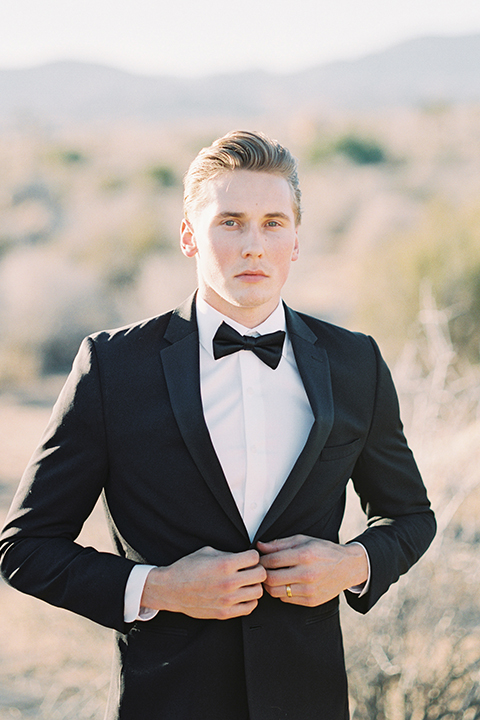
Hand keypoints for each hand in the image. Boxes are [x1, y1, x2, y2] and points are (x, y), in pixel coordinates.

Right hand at [140, 546, 265, 619]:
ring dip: (254, 585)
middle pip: (261, 575)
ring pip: (258, 592)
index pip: (255, 557)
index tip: (248, 557)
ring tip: (245, 583)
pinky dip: (249, 600)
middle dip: (256, 569)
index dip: (252, 555)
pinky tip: (241, 594)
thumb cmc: (186, 569)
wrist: (170, 589)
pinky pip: (250, 607)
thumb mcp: (207, 552)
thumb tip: (243, 556)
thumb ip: (228, 554)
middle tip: (250, 569)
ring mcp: (228, 599)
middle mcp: (228, 582)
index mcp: (224, 564)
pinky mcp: (225, 613)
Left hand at [257, 535, 367, 606]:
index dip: (262, 560)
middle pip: (271, 579)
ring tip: (271, 577)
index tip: (260, 559)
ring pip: (276, 592)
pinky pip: (286, 599)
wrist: (347, 567)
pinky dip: (281, 592)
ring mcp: (309, 590)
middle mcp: (307, 574)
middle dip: (262, 574)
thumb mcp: (304, 540)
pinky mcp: (311, 601)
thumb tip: (260, 546)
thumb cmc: (324, 551)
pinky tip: (284, 584)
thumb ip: (280, 544)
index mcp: (305, 555)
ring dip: (269, 585)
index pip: (272, 560)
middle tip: (262, 570)